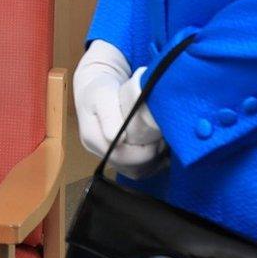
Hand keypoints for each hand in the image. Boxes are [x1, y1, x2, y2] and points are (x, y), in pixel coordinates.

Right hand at [74, 41, 163, 169]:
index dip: (144, 152)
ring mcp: (107, 155)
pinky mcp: (116, 156)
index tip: (158, 136)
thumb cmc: (100, 87)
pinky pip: (137, 169)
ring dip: (153, 162)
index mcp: (92, 137)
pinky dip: (151, 162)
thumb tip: (116, 138)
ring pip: (134, 171)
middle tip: (164, 138)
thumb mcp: (102, 94)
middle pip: (129, 167)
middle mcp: (97, 151)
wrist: (95, 86)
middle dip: (151, 156)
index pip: (121, 157)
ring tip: (162, 143)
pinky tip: (159, 148)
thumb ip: (109, 115)